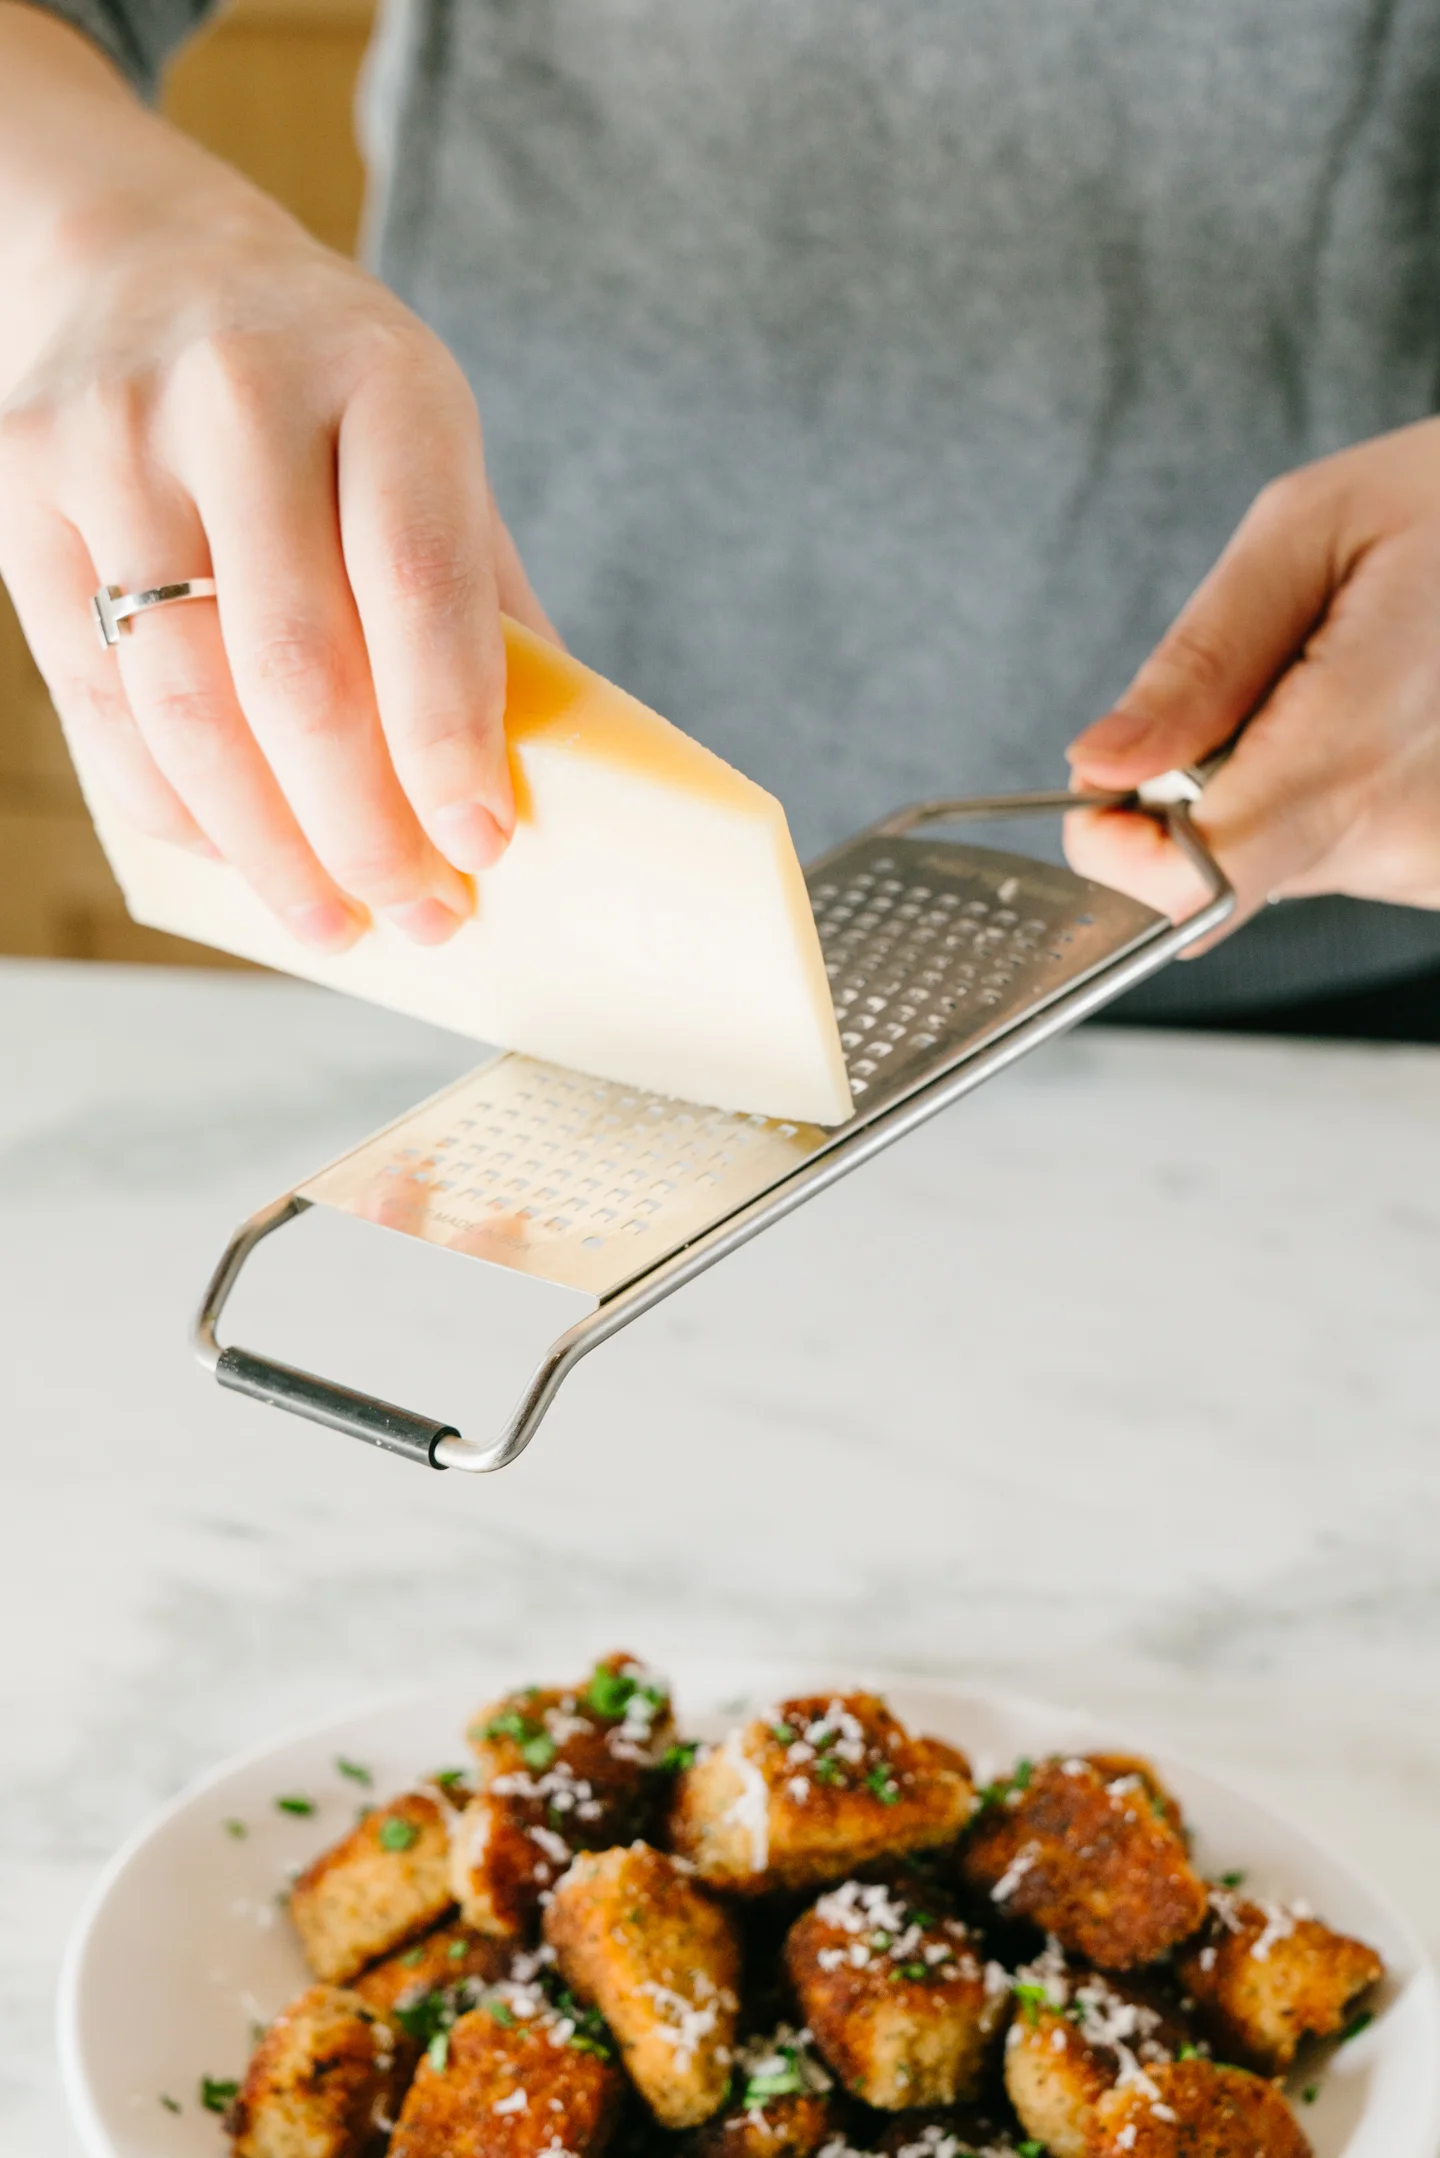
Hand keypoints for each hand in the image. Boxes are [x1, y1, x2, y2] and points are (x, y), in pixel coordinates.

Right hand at [0, 5, 555, 949]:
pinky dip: (172, 809)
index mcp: (381, 375)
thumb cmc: (321, 384)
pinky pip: (93, 700)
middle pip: (295, 669)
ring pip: (185, 705)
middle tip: (422, 913)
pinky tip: (235, 858)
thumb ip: (474, 592)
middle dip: (363, 826)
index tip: (484, 844)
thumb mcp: (427, 439)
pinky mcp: (20, 497)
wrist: (131, 254)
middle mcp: (239, 396)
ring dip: (265, 848)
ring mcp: (113, 444)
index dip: (449, 735)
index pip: (419, 583)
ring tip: (333, 922)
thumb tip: (527, 780)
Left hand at [1063, 417, 1439, 945]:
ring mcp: (1436, 862)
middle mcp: (1404, 831)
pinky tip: (1378, 719)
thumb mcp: (1304, 531)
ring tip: (1344, 688)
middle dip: (1198, 797)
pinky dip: (1329, 795)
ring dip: (1271, 790)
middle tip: (1265, 689)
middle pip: (1221, 877)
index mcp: (1355, 742)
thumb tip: (1101, 765)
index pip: (1192, 886)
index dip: (1119, 858)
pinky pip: (1340, 856)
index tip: (1105, 795)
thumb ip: (1197, 662)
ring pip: (1278, 867)